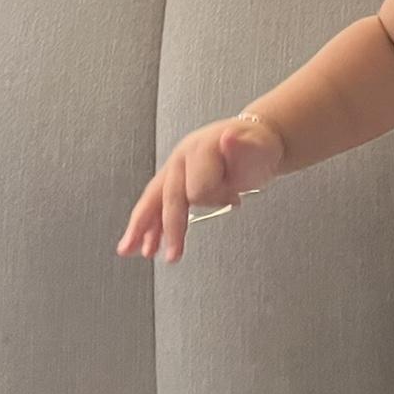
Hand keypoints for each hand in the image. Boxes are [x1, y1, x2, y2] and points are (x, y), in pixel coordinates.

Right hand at [115, 116, 285, 264]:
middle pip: (169, 196)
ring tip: (135, 250)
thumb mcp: (258, 147)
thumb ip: (243, 147)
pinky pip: (157, 204)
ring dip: (145, 228)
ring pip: (153, 200)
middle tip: (173, 254)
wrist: (254, 140)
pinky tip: (147, 244)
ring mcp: (175, 168)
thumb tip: (230, 138)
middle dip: (170, 228)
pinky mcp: (175, 179)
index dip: (215, 199)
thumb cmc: (257, 146)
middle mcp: (182, 157)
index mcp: (200, 149)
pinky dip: (150, 226)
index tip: (234, 200)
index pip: (198, 188)